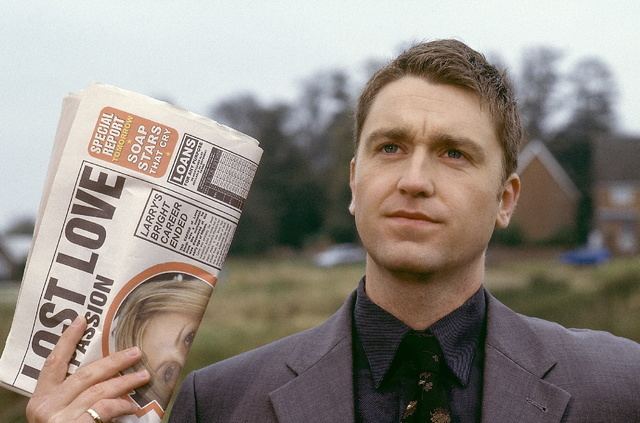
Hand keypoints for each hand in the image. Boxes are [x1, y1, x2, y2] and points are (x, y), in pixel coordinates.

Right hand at [26, 316, 150, 422]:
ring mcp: (58, 418)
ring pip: (100, 390)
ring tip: (144, 375)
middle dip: (114, 361)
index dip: (68, 340)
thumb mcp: (63, 415)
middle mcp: (45, 408)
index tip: (83, 320)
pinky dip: (123, 404)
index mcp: (39, 402)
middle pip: (85, 374)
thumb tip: (107, 375)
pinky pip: (106, 408)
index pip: (53, 363)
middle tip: (135, 352)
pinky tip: (135, 405)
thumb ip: (76, 396)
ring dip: (126, 381)